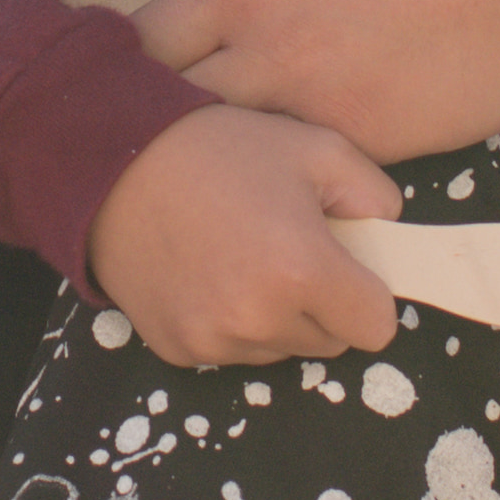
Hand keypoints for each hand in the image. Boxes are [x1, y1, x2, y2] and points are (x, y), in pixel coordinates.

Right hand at [89, 98, 403, 368]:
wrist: (111, 164)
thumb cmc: (217, 149)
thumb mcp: (314, 147)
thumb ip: (373, 194)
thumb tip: (388, 234)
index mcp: (302, 271)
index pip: (377, 329)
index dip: (368, 295)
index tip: (348, 268)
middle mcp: (259, 319)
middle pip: (330, 343)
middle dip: (323, 305)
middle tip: (290, 250)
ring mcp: (214, 340)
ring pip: (280, 350)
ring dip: (276, 317)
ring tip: (244, 256)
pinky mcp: (178, 349)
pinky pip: (231, 351)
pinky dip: (230, 323)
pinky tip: (208, 272)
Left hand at [133, 0, 499, 157]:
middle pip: (146, 36)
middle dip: (171, 36)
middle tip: (211, 38)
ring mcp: (282, 65)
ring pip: (190, 104)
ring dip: (206, 98)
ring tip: (244, 90)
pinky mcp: (336, 126)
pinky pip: (270, 149)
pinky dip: (273, 142)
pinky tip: (300, 120)